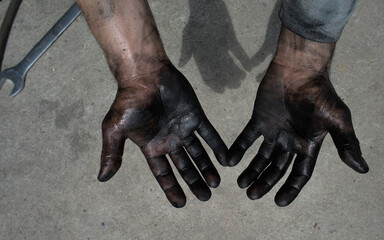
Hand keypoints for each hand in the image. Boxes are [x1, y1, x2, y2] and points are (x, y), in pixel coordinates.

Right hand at [98, 63, 227, 207]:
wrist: (145, 74)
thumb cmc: (129, 101)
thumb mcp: (115, 130)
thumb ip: (112, 153)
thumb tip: (101, 179)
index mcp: (152, 146)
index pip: (164, 173)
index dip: (172, 188)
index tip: (182, 204)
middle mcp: (169, 140)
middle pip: (184, 166)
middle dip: (194, 181)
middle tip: (207, 197)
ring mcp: (183, 128)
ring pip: (198, 153)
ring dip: (207, 167)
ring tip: (216, 183)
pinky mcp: (195, 115)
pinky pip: (209, 134)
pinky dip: (218, 146)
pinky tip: (226, 159)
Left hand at [227, 26, 368, 206]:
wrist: (299, 68)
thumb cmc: (320, 93)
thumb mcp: (337, 120)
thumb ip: (345, 143)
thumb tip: (362, 169)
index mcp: (307, 145)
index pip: (299, 173)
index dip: (290, 188)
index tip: (279, 202)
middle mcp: (289, 141)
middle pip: (276, 168)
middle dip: (264, 182)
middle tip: (251, 195)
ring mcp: (273, 131)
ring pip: (260, 157)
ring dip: (251, 170)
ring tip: (240, 183)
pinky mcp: (259, 120)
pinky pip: (246, 138)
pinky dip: (238, 149)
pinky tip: (228, 160)